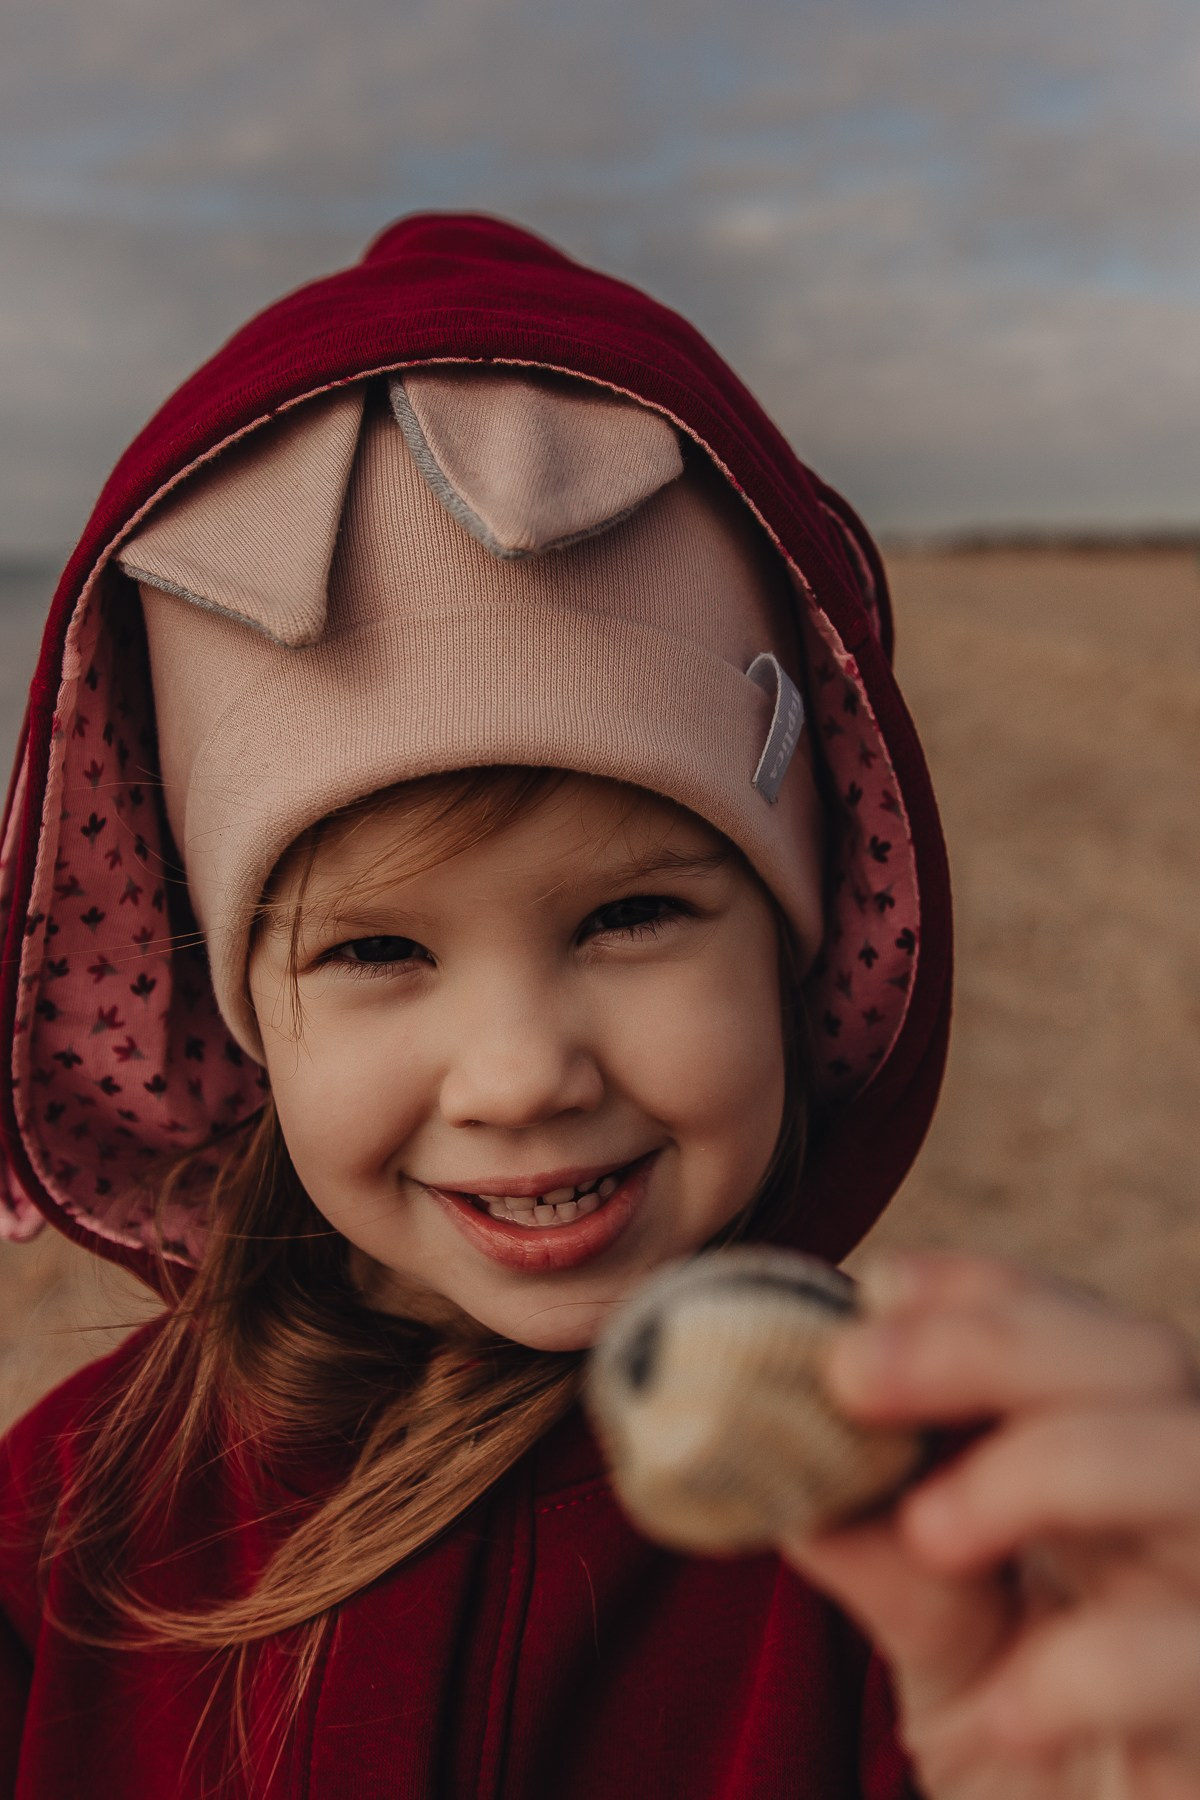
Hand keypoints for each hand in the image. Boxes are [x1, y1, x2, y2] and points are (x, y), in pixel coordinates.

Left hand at [781, 1252, 1199, 1798]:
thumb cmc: (1033, 1757)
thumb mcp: (935, 1642)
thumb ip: (880, 1550)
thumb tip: (774, 1449)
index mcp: (1116, 1460)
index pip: (1069, 1324)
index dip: (978, 1290)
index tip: (871, 1292)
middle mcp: (1188, 1509)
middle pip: (1146, 1357)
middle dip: (993, 1343)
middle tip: (850, 1376)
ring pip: (1193, 1464)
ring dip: (1047, 1466)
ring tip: (930, 1531)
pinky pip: (1198, 1655)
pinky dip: (1098, 1665)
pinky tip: (1016, 1707)